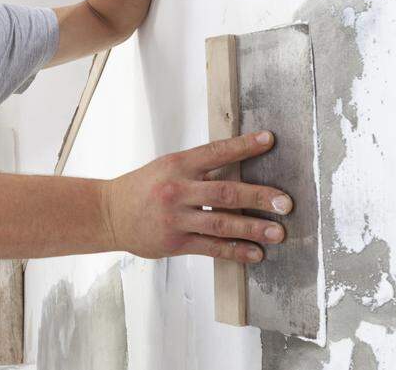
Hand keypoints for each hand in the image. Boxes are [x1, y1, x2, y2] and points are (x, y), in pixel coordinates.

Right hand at [102, 131, 293, 263]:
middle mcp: (178, 190)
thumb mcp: (167, 167)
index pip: (216, 152)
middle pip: (225, 191)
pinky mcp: (175, 242)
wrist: (110, 214)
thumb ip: (199, 167)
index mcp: (178, 165)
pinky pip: (211, 247)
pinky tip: (255, 253)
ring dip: (253, 228)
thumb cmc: (144, 187)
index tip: (269, 140)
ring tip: (278, 232)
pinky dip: (235, 251)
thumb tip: (238, 164)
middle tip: (285, 202)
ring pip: (221, 222)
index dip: (244, 146)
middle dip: (259, 197)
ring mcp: (176, 218)